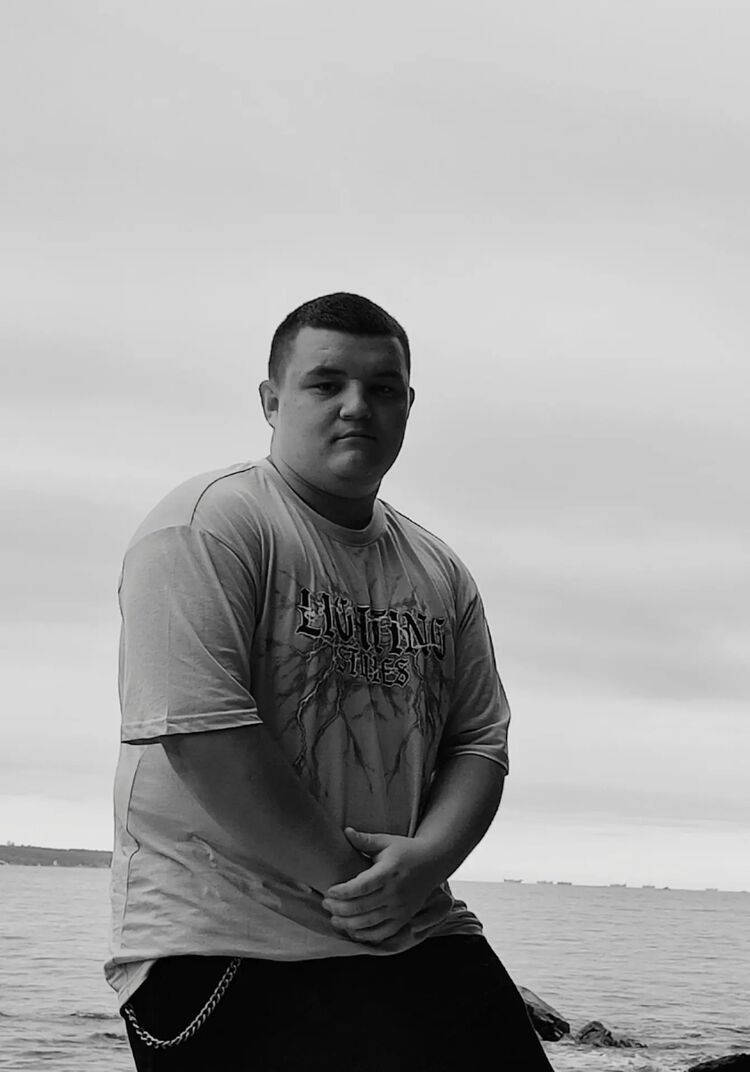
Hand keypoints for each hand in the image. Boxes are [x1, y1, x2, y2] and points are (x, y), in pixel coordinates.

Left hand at [321, 828, 444, 944]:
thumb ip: (365, 840)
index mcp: (388, 872)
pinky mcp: (404, 918)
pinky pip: (383, 933)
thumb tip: (345, 831)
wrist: (434, 862)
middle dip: (339, 909)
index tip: (329, 891)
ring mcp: (401, 908)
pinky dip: (367, 936)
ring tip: (334, 919)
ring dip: (349, 924)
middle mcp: (395, 893)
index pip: (361, 887)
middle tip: (325, 904)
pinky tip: (353, 931)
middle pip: (362, 907)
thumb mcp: (386, 842)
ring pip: (370, 923)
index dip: (342, 891)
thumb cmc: (406, 850)